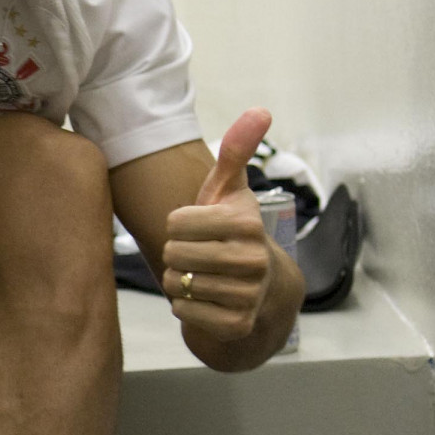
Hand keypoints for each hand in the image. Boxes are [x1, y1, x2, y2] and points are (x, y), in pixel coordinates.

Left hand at [161, 108, 272, 339]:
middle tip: (195, 256)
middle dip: (175, 255)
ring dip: (178, 281)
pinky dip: (184, 305)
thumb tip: (260, 109)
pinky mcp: (237, 324)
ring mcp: (248, 295)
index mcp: (248, 223)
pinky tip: (203, 298)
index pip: (176, 222)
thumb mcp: (231, 192)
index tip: (197, 228)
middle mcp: (254, 260)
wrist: (262, 291)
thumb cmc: (233, 233)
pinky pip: (183, 312)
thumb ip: (236, 151)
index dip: (177, 225)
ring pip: (176, 284)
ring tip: (200, 276)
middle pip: (173, 254)